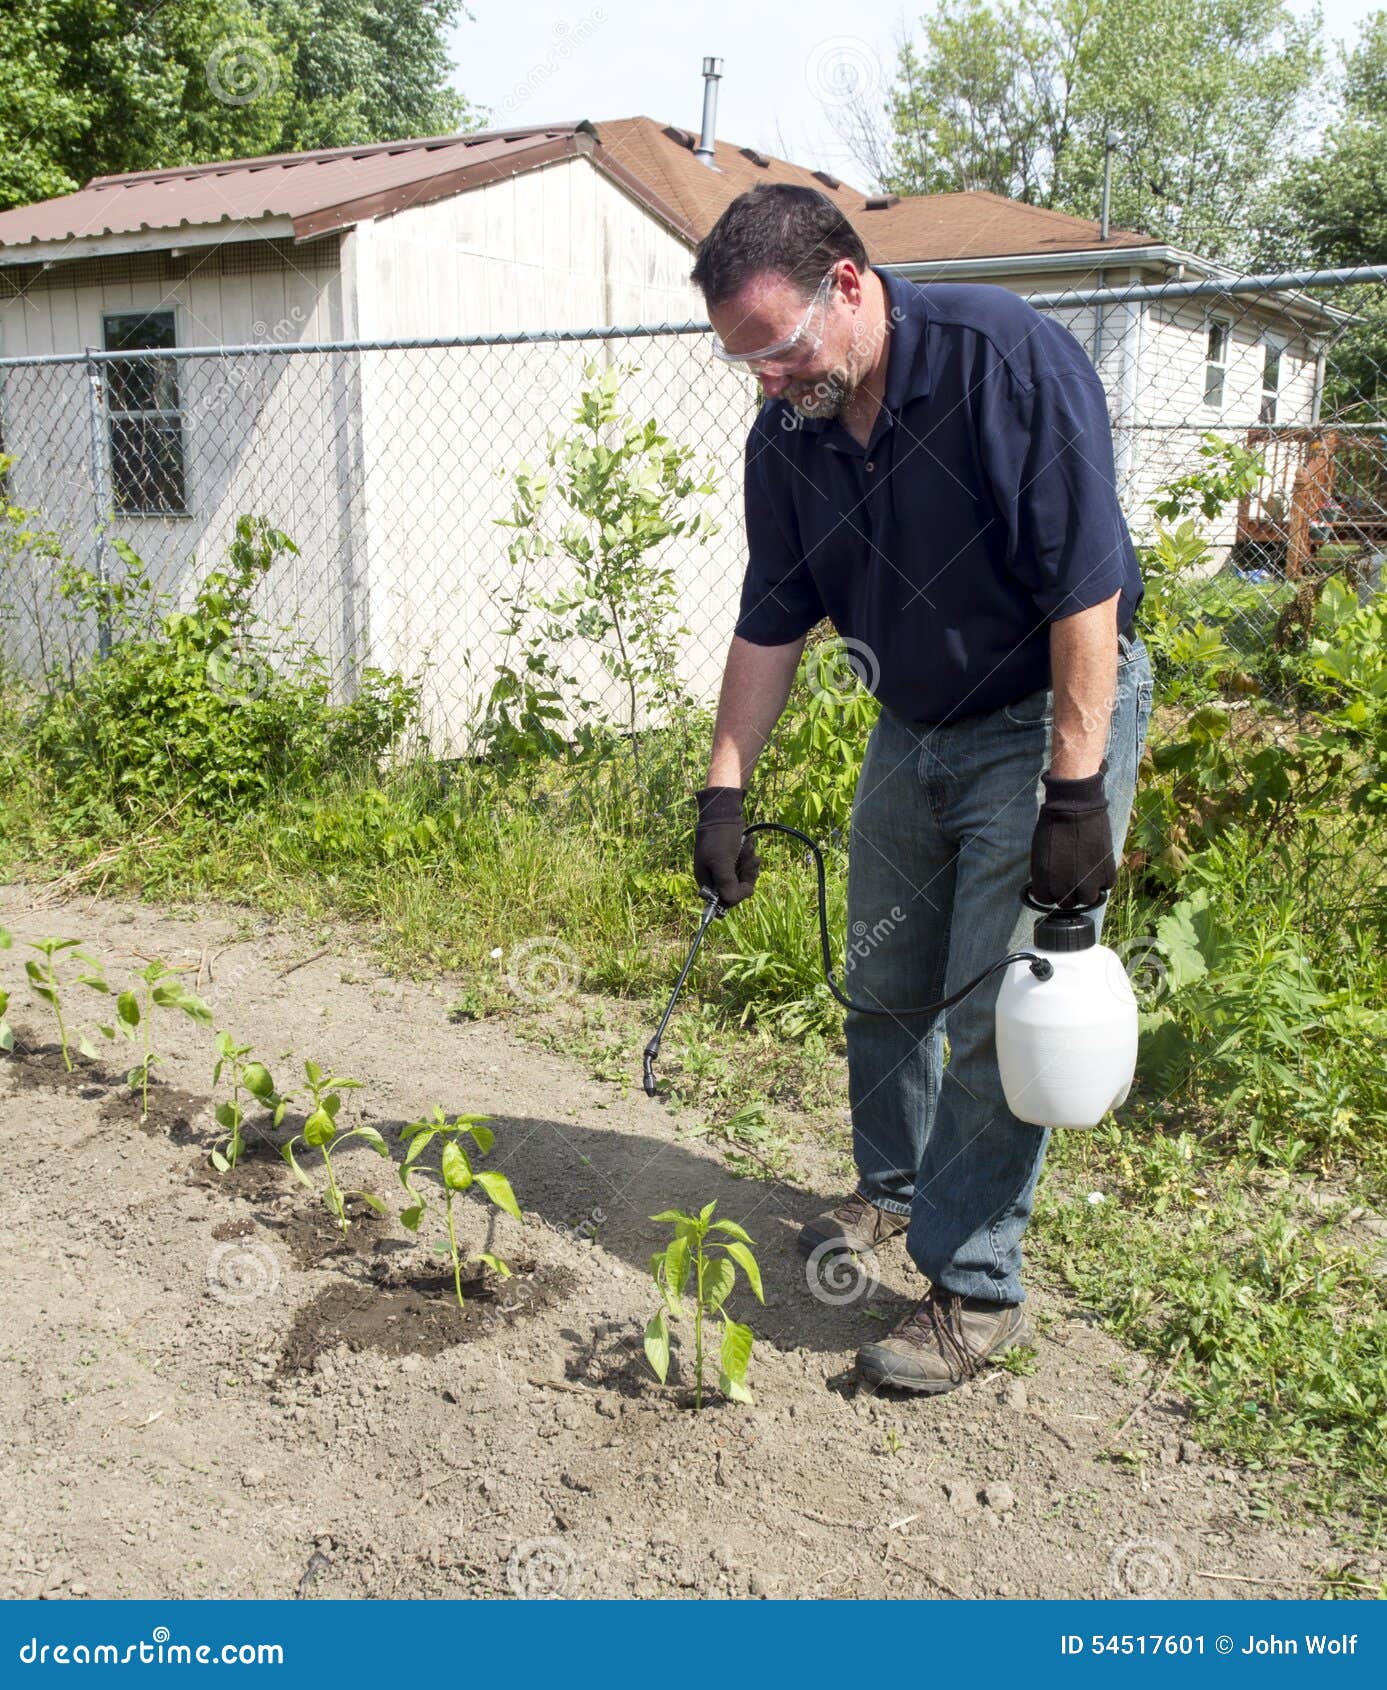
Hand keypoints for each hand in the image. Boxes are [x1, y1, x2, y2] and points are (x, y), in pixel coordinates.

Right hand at [692, 786, 759, 908]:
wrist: (723, 814)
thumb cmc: (719, 838)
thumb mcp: (722, 862)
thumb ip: (726, 884)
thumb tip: (731, 901)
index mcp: (706, 882)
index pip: (724, 902)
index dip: (737, 895)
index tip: (746, 884)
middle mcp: (714, 878)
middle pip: (736, 890)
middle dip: (747, 876)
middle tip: (751, 861)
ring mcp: (723, 869)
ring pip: (743, 879)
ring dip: (750, 865)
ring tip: (750, 850)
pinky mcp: (732, 861)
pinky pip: (745, 868)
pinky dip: (749, 859)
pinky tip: (749, 846)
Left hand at [1029, 761, 1115, 907]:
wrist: (1074, 808)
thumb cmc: (1053, 826)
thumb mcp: (1040, 854)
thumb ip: (1044, 874)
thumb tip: (1048, 886)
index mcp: (1044, 882)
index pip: (1046, 899)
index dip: (1050, 890)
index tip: (1054, 881)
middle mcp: (1065, 888)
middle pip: (1067, 903)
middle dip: (1068, 892)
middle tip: (1072, 876)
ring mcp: (1087, 883)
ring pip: (1088, 899)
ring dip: (1087, 889)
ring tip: (1086, 874)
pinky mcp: (1106, 873)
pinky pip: (1106, 885)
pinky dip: (1103, 878)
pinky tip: (1097, 864)